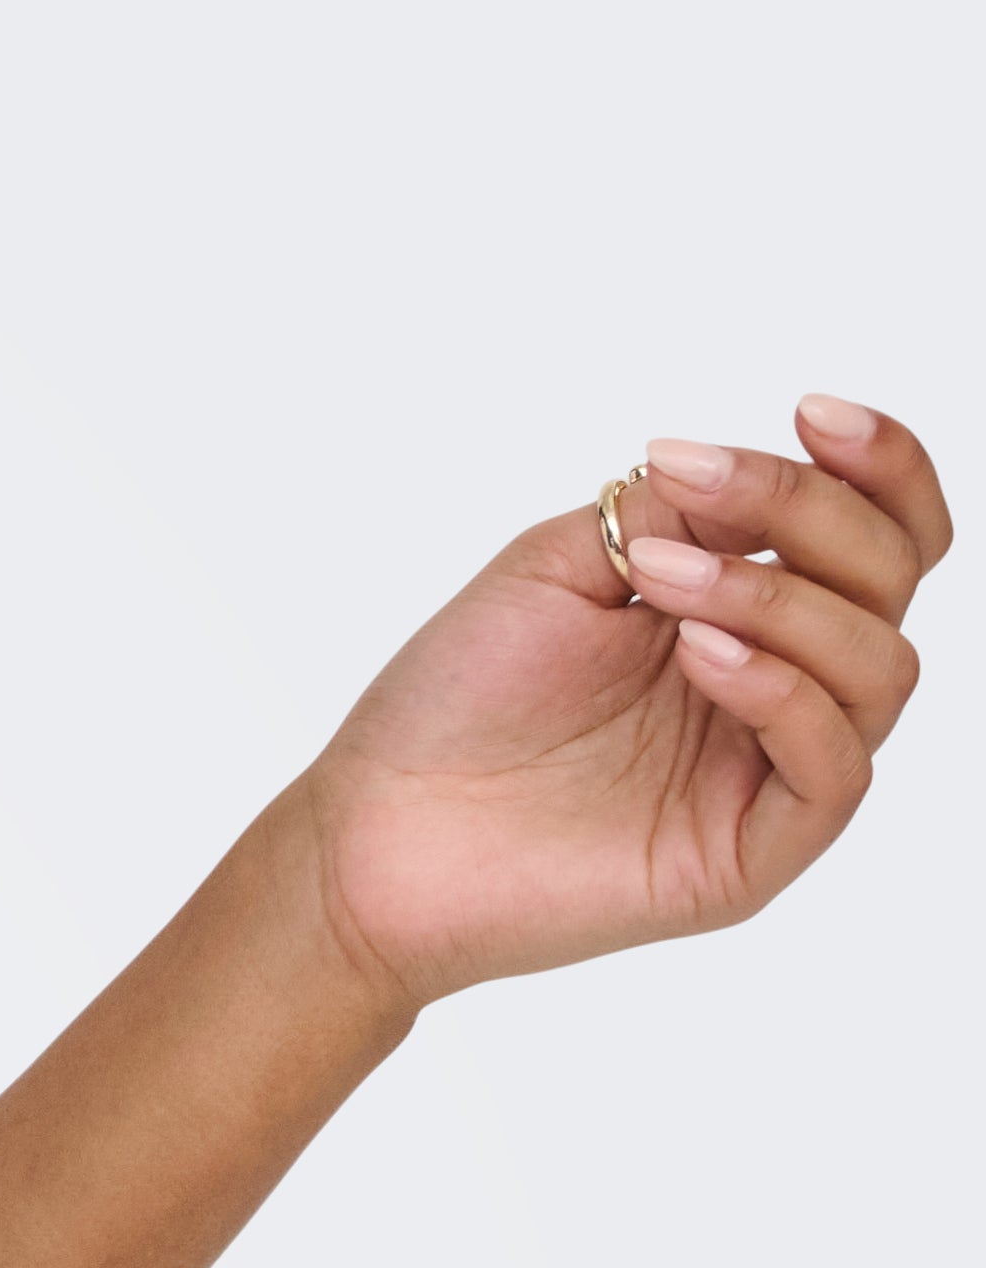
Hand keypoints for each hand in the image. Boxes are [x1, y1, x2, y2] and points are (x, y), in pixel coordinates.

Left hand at [305, 399, 944, 1010]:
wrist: (375, 828)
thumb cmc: (455, 700)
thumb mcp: (567, 561)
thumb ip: (680, 509)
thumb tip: (766, 468)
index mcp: (747, 613)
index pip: (878, 533)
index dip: (879, 464)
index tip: (812, 410)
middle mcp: (777, 688)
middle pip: (891, 582)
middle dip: (811, 515)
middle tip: (696, 489)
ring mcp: (767, 774)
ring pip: (879, 668)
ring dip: (781, 600)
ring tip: (665, 582)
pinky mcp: (752, 857)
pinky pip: (836, 770)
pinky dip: (782, 695)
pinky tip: (698, 654)